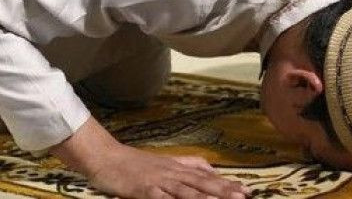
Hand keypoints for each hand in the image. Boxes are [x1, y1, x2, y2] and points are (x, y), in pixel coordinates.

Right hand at [89, 144, 249, 198]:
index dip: (226, 184)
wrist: (105, 157)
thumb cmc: (134, 162)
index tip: (246, 190)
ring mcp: (158, 180)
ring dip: (205, 197)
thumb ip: (187, 164)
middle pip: (201, 183)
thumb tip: (212, 168)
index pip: (206, 176)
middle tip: (243, 196)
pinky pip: (162, 198)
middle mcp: (171, 172)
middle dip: (223, 191)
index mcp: (176, 167)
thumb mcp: (164, 160)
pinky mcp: (144, 189)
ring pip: (186, 190)